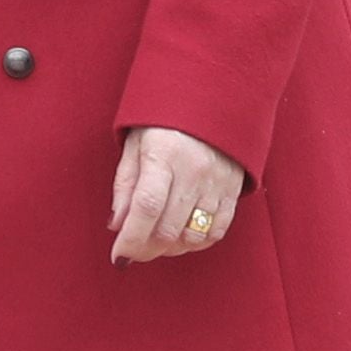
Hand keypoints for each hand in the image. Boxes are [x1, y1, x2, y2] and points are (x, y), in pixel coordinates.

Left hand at [111, 124, 248, 262]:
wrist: (215, 95)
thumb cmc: (166, 119)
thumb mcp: (136, 142)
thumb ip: (125, 185)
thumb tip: (117, 225)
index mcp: (164, 153)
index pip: (146, 207)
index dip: (131, 239)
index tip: (118, 256)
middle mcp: (193, 170)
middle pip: (168, 229)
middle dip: (145, 249)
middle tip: (133, 250)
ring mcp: (217, 182)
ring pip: (193, 236)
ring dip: (169, 248)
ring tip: (156, 240)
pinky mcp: (234, 190)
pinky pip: (217, 231)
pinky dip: (196, 243)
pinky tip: (181, 236)